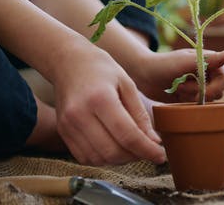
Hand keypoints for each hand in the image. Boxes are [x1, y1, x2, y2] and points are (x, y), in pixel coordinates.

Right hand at [53, 45, 165, 165]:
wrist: (68, 62)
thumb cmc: (102, 70)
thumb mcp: (127, 85)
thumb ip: (140, 115)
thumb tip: (154, 143)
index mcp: (100, 98)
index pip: (127, 135)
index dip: (147, 150)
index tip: (161, 156)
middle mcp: (80, 115)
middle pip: (112, 151)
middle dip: (135, 156)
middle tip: (147, 150)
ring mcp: (68, 125)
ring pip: (99, 158)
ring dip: (120, 160)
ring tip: (132, 149)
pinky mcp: (63, 132)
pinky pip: (85, 157)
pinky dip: (103, 159)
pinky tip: (114, 148)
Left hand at [136, 49, 223, 102]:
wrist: (143, 74)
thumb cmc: (163, 64)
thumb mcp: (186, 62)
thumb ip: (209, 60)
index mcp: (210, 62)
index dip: (216, 88)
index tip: (200, 91)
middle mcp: (208, 74)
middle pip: (219, 93)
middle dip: (200, 93)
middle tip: (181, 86)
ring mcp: (199, 86)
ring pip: (208, 101)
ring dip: (192, 97)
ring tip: (177, 87)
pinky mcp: (190, 97)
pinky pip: (197, 106)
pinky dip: (187, 103)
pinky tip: (176, 94)